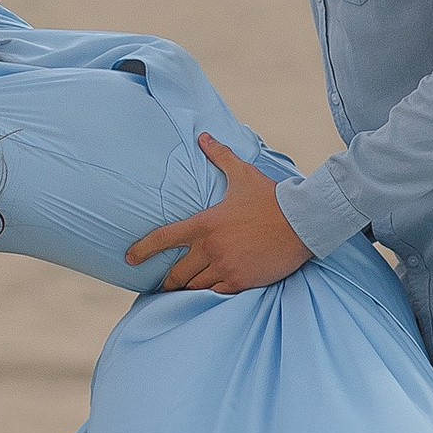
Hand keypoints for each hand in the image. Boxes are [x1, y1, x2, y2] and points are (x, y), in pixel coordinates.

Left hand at [126, 138, 312, 295]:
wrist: (302, 220)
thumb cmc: (271, 196)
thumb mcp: (242, 174)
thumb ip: (220, 156)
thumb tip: (204, 137)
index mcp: (205, 224)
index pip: (164, 238)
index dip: (143, 249)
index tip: (130, 258)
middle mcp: (211, 248)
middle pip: (177, 273)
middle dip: (167, 281)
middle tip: (162, 285)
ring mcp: (225, 266)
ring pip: (195, 286)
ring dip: (187, 289)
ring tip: (182, 293)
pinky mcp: (241, 281)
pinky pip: (216, 293)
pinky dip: (210, 293)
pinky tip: (206, 295)